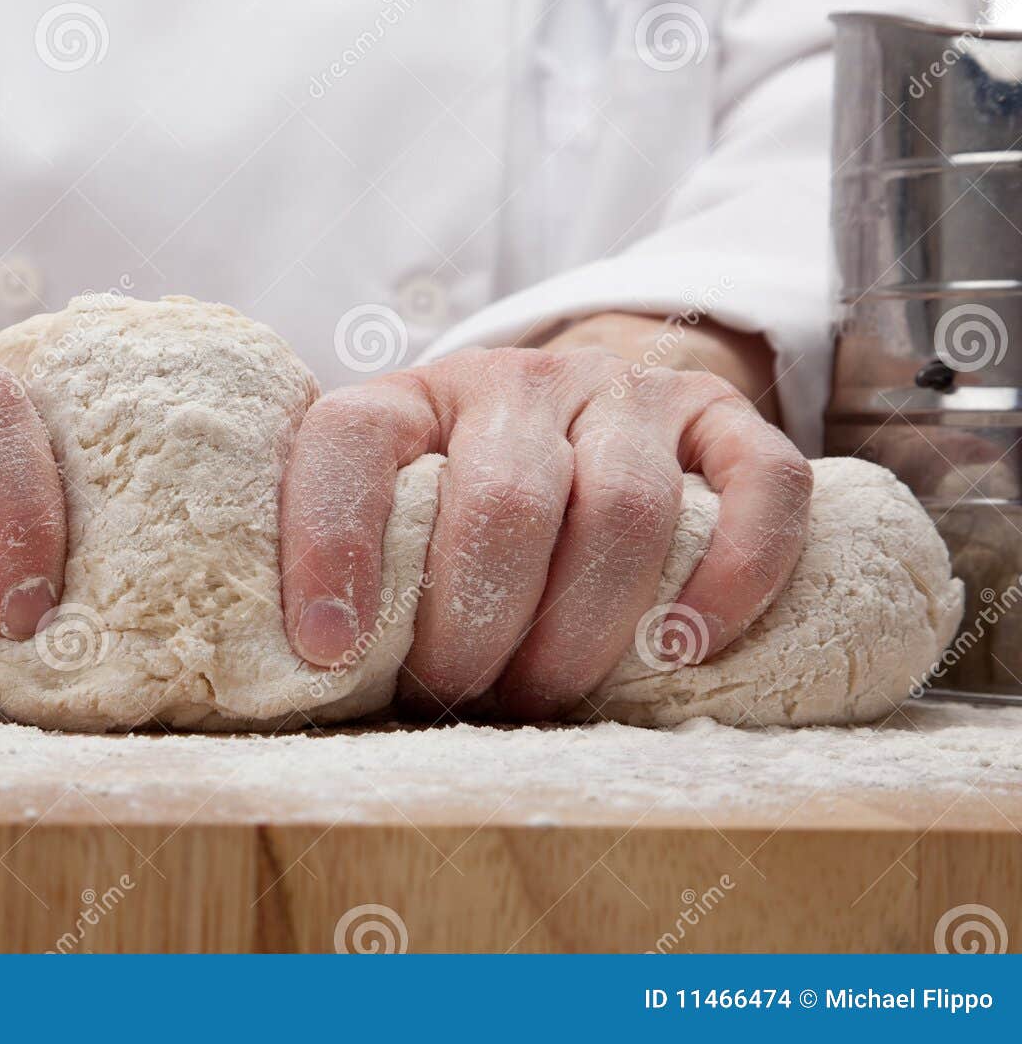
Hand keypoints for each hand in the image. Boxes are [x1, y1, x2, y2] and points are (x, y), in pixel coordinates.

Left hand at [280, 313, 811, 719]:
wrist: (583, 404)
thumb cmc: (471, 494)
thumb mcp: (400, 512)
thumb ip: (367, 568)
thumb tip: (320, 681)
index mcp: (415, 399)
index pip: (351, 440)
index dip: (330, 543)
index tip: (327, 648)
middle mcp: (518, 381)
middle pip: (505, 501)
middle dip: (477, 626)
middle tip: (461, 698)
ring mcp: (627, 390)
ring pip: (626, 507)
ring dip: (584, 630)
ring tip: (548, 695)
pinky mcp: (721, 417)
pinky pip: (759, 486)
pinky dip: (732, 577)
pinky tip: (685, 647)